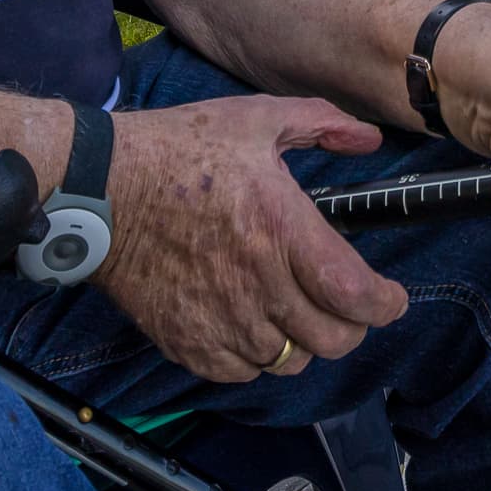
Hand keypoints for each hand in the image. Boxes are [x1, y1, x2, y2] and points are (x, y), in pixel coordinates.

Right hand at [93, 95, 405, 382]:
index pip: (354, 294)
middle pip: (332, 339)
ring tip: (292, 310)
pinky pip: (242, 372)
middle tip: (342, 304)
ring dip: (302, 341)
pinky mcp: (187, 341)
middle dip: (350, 325)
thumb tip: (368, 139)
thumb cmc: (177, 151)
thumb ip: (322, 124)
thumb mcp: (257, 118)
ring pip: (290, 361)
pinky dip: (257, 357)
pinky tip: (251, 323)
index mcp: (280, 229)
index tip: (390, 299)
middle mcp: (256, 283)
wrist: (100, 189)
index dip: (385, 306)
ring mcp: (220, 319)